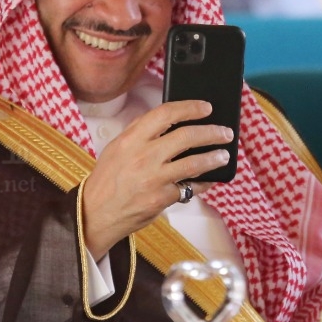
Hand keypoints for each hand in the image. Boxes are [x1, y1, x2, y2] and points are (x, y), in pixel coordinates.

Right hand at [80, 100, 231, 258]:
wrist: (96, 213)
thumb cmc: (108, 179)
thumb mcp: (117, 148)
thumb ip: (141, 133)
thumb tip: (169, 120)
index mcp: (131, 139)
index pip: (165, 113)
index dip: (190, 108)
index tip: (207, 108)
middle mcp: (143, 156)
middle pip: (186, 136)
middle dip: (211, 132)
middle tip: (225, 132)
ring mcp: (154, 178)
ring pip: (194, 163)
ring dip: (214, 158)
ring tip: (224, 155)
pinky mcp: (162, 198)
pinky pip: (190, 187)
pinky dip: (204, 182)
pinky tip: (211, 178)